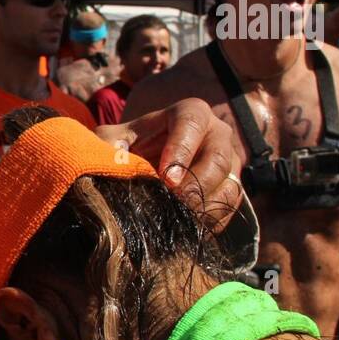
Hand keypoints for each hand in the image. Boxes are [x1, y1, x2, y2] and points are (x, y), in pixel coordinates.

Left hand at [96, 98, 242, 229]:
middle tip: (174, 204)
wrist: (141, 165)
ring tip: (178, 219)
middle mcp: (216, 133)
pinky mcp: (230, 187)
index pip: (192, 122)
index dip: (181, 149)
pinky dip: (210, 220)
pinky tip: (186, 227)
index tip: (166, 178)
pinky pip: (229, 206)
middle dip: (196, 185)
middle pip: (218, 158)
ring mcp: (228, 161)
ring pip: (229, 184)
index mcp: (190, 113)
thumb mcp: (112, 141)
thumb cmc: (126, 147)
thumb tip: (115, 162)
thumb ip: (108, 145)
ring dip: (204, 206)